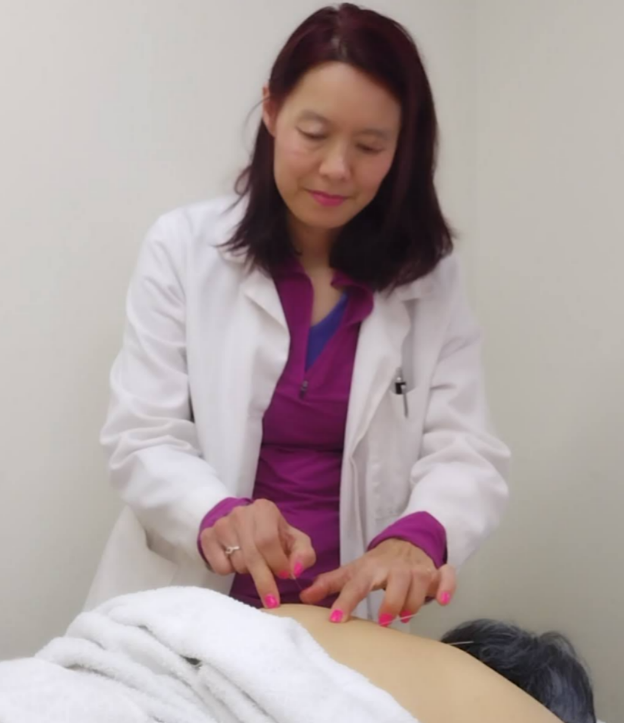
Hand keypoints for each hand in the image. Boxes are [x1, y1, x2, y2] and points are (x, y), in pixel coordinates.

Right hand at [199, 499, 315, 608]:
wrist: (242, 525)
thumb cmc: (273, 535)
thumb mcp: (294, 541)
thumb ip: (303, 555)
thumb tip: (296, 570)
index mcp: (264, 509)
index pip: (268, 540)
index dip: (277, 562)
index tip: (285, 576)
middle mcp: (241, 513)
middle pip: (252, 554)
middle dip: (264, 579)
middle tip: (272, 599)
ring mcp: (221, 524)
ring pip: (237, 562)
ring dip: (248, 572)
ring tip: (253, 564)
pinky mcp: (207, 536)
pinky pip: (219, 566)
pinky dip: (230, 571)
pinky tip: (235, 561)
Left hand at [300, 539, 455, 624]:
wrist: (405, 542)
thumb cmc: (377, 564)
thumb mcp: (353, 571)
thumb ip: (329, 584)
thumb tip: (303, 597)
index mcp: (372, 568)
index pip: (357, 584)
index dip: (345, 601)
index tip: (335, 620)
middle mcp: (395, 567)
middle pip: (396, 581)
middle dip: (391, 602)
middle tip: (383, 620)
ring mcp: (418, 568)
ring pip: (421, 582)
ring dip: (415, 600)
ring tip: (405, 615)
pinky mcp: (437, 572)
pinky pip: (447, 576)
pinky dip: (448, 587)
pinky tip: (444, 600)